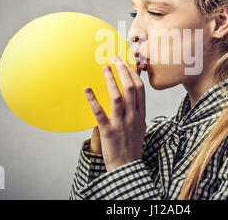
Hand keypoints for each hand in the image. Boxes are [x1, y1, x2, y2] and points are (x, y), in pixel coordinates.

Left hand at [84, 56, 145, 171]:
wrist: (126, 167)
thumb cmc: (132, 147)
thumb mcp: (141, 127)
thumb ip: (139, 113)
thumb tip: (137, 101)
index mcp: (141, 115)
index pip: (140, 89)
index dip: (133, 73)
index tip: (126, 63)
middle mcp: (133, 116)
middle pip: (130, 88)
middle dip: (123, 71)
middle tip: (115, 59)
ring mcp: (121, 123)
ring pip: (117, 96)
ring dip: (110, 80)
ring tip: (104, 67)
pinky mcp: (108, 131)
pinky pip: (100, 112)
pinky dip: (93, 100)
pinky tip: (87, 89)